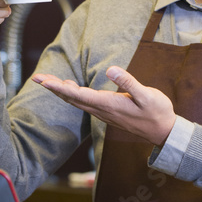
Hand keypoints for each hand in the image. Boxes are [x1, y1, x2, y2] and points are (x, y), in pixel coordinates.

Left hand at [31, 67, 175, 146]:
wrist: (163, 132)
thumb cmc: (157, 112)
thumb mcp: (147, 95)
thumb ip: (129, 82)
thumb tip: (110, 69)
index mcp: (108, 105)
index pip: (77, 94)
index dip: (58, 87)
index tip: (43, 80)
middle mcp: (102, 110)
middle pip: (72, 99)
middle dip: (53, 88)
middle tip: (37, 77)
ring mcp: (104, 113)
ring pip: (77, 102)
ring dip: (61, 92)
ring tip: (49, 81)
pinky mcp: (108, 113)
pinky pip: (84, 104)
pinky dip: (73, 95)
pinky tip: (71, 89)